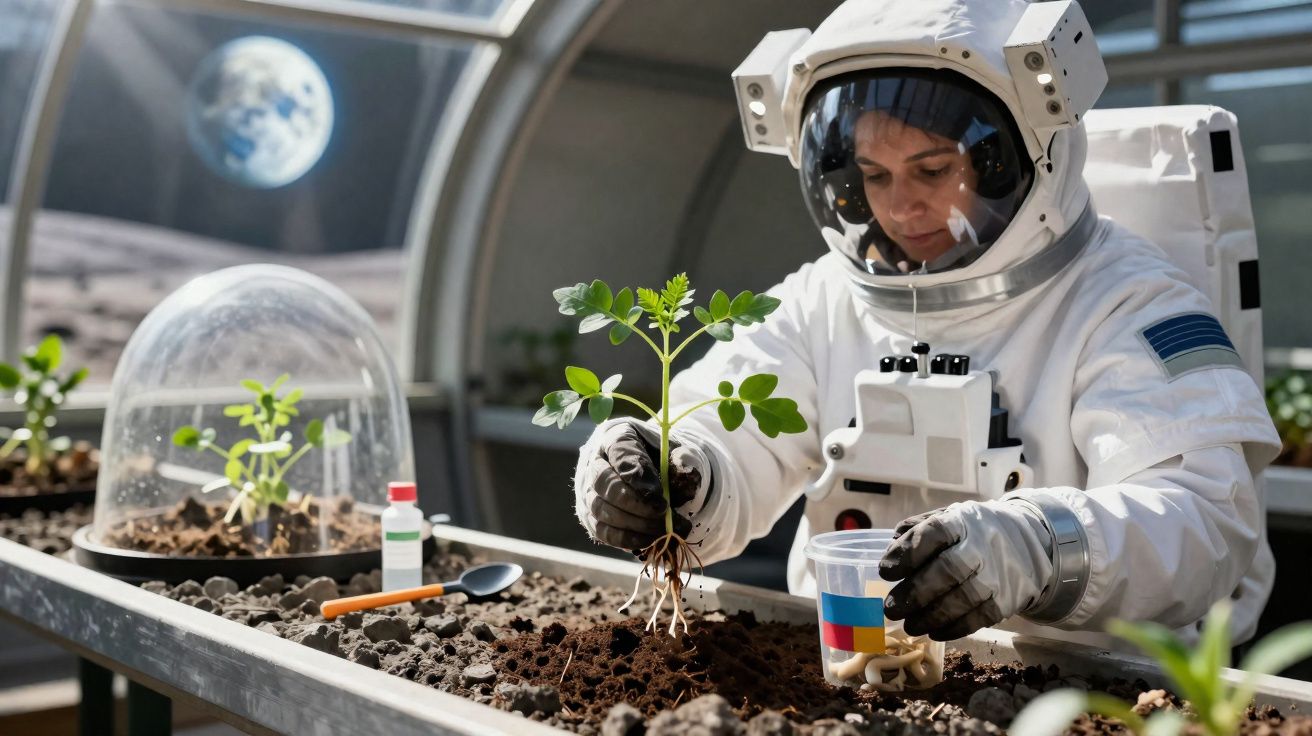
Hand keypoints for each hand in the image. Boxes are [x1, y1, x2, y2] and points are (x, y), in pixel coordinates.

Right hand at [576, 420, 705, 553]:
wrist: (652, 471)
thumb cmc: (661, 457)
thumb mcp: (676, 451)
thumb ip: (683, 459)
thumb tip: (686, 476)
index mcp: (615, 435)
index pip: (619, 452)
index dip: (638, 475)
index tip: (660, 494)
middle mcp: (593, 462)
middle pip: (604, 484)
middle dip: (636, 504)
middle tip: (663, 512)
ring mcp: (586, 490)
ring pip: (601, 511)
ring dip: (635, 524)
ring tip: (665, 530)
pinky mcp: (589, 516)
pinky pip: (603, 532)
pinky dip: (628, 539)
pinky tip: (651, 540)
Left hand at [878, 500, 1054, 640]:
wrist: (1029, 542)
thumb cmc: (974, 532)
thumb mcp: (949, 518)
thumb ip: (918, 529)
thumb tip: (891, 549)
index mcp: (962, 522)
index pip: (934, 533)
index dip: (907, 552)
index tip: (885, 571)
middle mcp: (982, 547)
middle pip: (947, 571)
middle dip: (915, 593)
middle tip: (891, 609)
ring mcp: (998, 574)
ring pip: (962, 600)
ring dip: (931, 617)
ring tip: (909, 625)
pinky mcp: (1008, 599)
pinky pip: (978, 619)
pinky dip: (953, 628)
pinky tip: (934, 631)